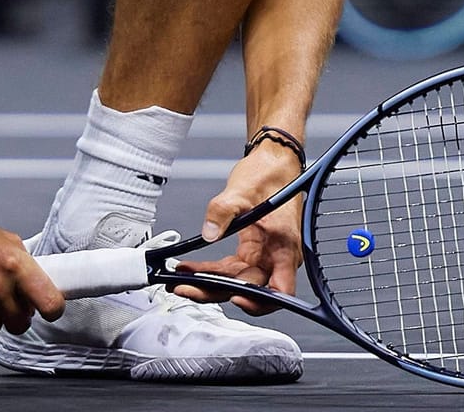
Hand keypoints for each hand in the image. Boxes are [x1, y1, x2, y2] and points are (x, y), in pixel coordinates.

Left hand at [172, 144, 301, 314]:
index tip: (236, 298)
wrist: (272, 162)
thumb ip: (223, 212)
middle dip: (215, 291)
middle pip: (248, 289)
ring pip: (234, 282)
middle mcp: (276, 257)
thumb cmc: (269, 175)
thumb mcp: (243, 190)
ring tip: (179, 282)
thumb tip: (209, 233)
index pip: (280, 290)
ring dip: (207, 284)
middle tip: (186, 289)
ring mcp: (263, 256)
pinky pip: (229, 269)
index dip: (259, 301)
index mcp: (284, 246)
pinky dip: (209, 271)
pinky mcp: (250, 251)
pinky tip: (189, 269)